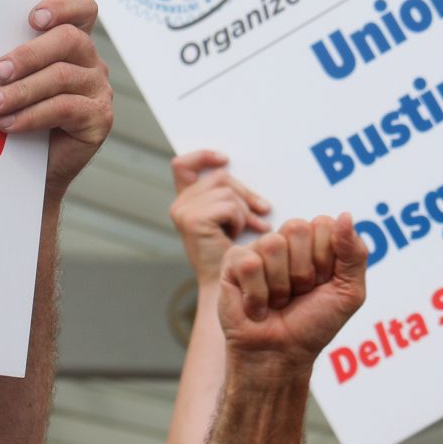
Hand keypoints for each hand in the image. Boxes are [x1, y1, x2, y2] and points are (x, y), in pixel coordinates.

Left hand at [0, 0, 111, 201]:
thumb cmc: (14, 117)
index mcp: (71, 43)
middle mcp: (90, 62)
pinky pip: (65, 108)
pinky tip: (7, 124)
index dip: (61, 6)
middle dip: (28, 54)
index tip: (32, 19)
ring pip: (61, 76)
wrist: (27, 170)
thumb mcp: (11, 82)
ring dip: (21, 91)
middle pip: (68, 39)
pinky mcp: (99, 119)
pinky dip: (31, 115)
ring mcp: (98, 89)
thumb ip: (8, 61)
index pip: (82, 8)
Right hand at [169, 150, 270, 282]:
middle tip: (263, 212)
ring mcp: (183, 212)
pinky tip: (236, 236)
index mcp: (186, 202)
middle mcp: (179, 205)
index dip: (203, 156)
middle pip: (220, 176)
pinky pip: (228, 206)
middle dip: (245, 194)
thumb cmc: (237, 254)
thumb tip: (241, 172)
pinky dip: (240, 220)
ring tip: (247, 229)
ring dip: (244, 212)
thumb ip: (230, 195)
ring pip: (228, 191)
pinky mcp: (192, 221)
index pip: (183, 165)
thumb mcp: (234, 218)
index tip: (225, 159)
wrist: (232, 287)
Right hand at [217, 214, 365, 373]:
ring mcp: (258, 249)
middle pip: (298, 228)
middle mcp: (286, 241)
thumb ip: (355, 253)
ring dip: (281, 286)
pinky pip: (250, 264)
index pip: (324, 224)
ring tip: (278, 301)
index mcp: (314, 242)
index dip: (327, 260)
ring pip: (273, 245)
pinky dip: (258, 294)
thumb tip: (345, 215)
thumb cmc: (313, 324)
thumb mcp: (349, 292)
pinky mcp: (232, 263)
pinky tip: (257, 307)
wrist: (282, 354)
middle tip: (299, 293)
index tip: (322, 284)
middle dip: (304, 271)